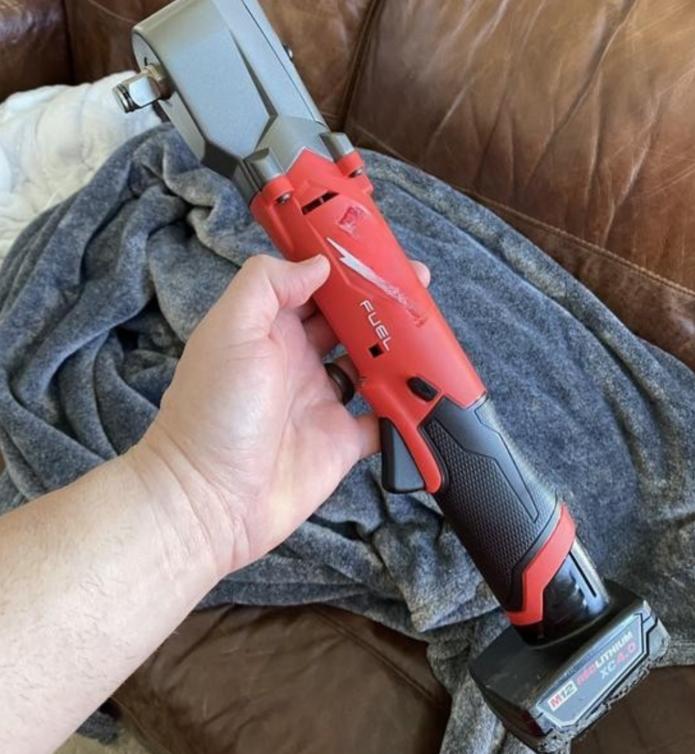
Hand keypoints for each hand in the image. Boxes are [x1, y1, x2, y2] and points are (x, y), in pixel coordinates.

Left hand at [128, 253, 429, 576]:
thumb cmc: (212, 412)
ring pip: (371, 365)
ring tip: (426, 333)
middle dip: (380, 305)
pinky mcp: (341, 440)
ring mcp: (321, 400)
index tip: (378, 254)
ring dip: (396, 350)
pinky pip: (383, 419)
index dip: (343, 269)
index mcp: (269, 329)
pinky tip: (422, 391)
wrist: (210, 499)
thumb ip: (268, 285)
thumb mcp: (230, 330)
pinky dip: (403, 408)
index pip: (313, 286)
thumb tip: (316, 264)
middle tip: (416, 288)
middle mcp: (297, 360)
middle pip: (348, 322)